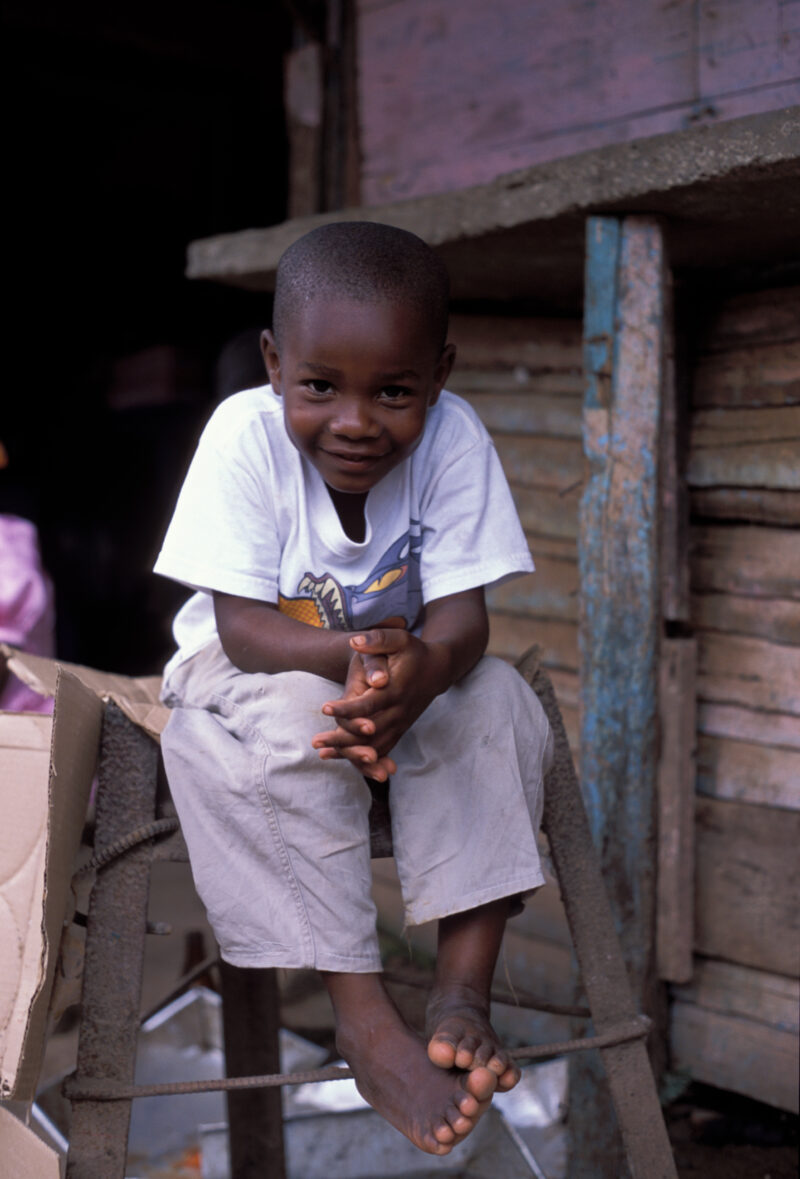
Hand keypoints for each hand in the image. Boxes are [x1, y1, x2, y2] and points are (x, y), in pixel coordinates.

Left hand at [312, 628, 449, 767]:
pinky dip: (363, 758)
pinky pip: (382, 749)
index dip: (347, 708)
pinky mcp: (399, 730)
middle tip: (316, 741)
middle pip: (368, 732)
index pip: (369, 704)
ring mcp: (400, 724)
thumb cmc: (414, 653)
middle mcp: (398, 711)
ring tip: (322, 752)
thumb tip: (355, 641)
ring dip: (349, 752)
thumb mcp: (400, 639)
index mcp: (396, 690)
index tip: (324, 708)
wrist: (437, 671)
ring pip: (375, 745)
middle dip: (342, 738)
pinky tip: (339, 757)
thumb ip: (378, 639)